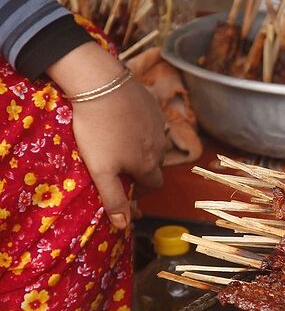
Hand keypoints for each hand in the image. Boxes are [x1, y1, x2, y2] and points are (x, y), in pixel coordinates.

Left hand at [46, 42, 167, 228]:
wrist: (101, 84)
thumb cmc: (98, 130)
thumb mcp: (101, 170)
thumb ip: (113, 199)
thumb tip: (124, 226)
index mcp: (148, 165)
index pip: (154, 185)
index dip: (142, 188)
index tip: (127, 185)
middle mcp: (160, 147)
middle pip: (156, 164)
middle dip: (143, 167)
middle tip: (120, 163)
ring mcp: (158, 124)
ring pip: (155, 143)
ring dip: (143, 147)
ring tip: (119, 141)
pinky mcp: (152, 105)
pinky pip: (150, 122)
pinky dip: (141, 126)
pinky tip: (122, 120)